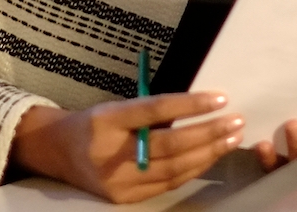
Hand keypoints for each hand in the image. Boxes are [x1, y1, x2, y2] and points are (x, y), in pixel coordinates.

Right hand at [10, 91, 242, 202]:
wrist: (60, 152)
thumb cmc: (96, 121)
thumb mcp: (117, 106)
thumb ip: (151, 108)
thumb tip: (199, 104)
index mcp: (108, 119)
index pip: (155, 111)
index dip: (189, 105)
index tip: (220, 97)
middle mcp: (113, 154)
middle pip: (169, 146)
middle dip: (207, 133)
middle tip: (235, 120)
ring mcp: (120, 182)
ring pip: (174, 169)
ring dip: (208, 153)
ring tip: (232, 136)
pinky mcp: (128, 198)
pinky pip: (169, 183)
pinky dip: (194, 168)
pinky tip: (212, 155)